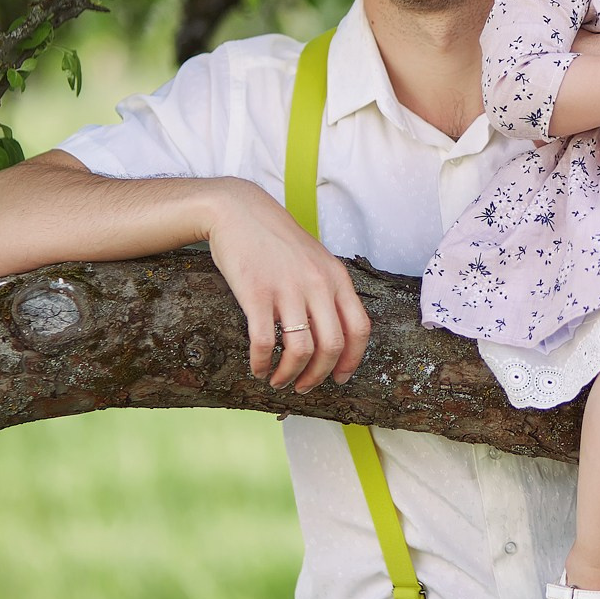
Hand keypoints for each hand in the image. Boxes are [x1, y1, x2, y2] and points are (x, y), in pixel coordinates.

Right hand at [202, 179, 371, 392]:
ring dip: (290, 375)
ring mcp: (287, 288)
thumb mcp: (315, 260)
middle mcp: (317, 284)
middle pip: (331, 346)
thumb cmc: (277, 240)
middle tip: (304, 387)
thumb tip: (334, 336)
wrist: (239, 211)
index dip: (351, 360)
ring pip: (300, 349)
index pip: (359, 329)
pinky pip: (264, 341)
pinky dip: (261, 363)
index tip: (339, 379)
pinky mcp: (256, 293)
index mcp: (336, 278)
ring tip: (279, 381)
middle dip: (319, 376)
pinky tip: (257, 368)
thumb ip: (328, 291)